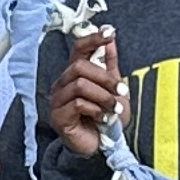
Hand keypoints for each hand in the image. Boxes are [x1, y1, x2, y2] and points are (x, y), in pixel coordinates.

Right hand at [43, 24, 122, 159]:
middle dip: (105, 78)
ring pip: (79, 85)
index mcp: (75, 74)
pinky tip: (102, 118)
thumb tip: (110, 38)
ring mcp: (58, 101)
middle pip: (79, 67)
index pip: (78, 49)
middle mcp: (62, 85)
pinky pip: (77, 103)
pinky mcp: (58, 117)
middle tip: (121, 90)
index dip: (92, 39)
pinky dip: (95, 109)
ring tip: (113, 108)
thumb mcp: (114, 87)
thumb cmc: (106, 118)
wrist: (103, 146)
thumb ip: (110, 64)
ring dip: (103, 96)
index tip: (109, 32)